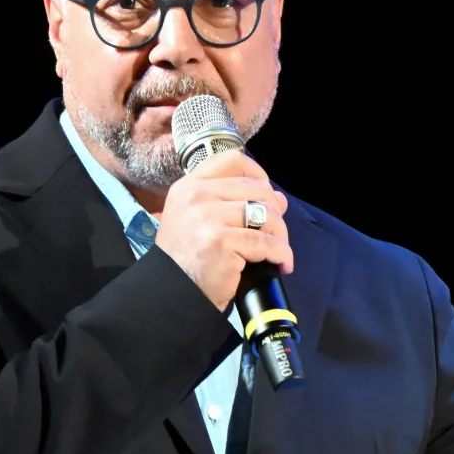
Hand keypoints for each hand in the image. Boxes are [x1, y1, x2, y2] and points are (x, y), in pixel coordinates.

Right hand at [154, 151, 291, 311]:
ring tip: (278, 251)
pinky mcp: (220, 241)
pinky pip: (266, 242)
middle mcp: (195, 196)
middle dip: (276, 212)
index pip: (232, 160)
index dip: (258, 173)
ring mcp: (207, 217)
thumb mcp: (200, 221)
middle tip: (276, 233)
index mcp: (189, 186)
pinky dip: (281, 254)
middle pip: (257, 188)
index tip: (266, 194)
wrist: (171, 293)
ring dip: (280, 235)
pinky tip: (282, 264)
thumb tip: (278, 198)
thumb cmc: (187, 260)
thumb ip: (233, 203)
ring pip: (265, 214)